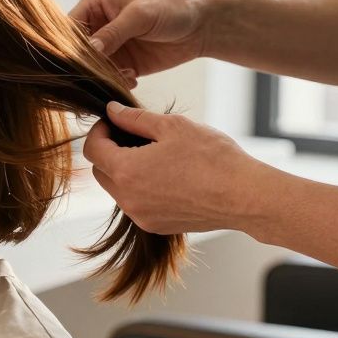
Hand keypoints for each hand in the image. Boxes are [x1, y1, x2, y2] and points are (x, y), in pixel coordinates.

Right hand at [70, 0, 210, 88]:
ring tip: (125, 75)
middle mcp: (97, 26)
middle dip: (86, 65)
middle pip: (77, 51)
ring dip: (103, 76)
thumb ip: (113, 32)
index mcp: (94, 5)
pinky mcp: (123, 65)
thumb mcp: (140, 15)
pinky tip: (132, 79)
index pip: (69, 28)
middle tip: (100, 74)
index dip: (67, 45)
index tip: (76, 61)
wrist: (203, 24)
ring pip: (92, 68)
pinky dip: (116, 83)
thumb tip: (89, 49)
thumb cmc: (172, 6)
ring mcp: (110, 48)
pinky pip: (110, 79)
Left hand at [81, 102, 268, 233]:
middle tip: (134, 136)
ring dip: (126, 170)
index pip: (92, 149)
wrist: (245, 196)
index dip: (99, 131)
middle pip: (101, 170)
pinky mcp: (156, 226)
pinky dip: (141, 188)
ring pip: (118, 188)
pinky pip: (136, 204)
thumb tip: (112, 111)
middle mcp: (127, 198)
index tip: (113, 122)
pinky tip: (166, 175)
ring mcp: (141, 216)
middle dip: (110, 151)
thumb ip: (135, 118)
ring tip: (155, 155)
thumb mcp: (172, 126)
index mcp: (126, 170)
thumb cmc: (213, 158)